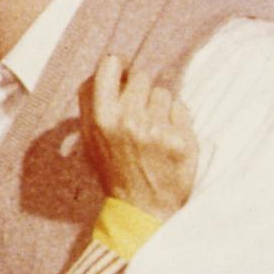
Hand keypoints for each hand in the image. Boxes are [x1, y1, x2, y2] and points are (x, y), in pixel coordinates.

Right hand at [79, 54, 197, 220]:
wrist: (142, 209)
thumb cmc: (114, 169)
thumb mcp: (91, 137)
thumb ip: (91, 101)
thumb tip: (106, 65)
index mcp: (102, 117)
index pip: (110, 65)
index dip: (118, 65)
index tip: (123, 71)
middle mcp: (129, 120)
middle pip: (141, 76)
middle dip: (140, 90)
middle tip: (139, 111)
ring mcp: (157, 130)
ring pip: (163, 92)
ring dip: (159, 106)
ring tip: (153, 129)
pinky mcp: (182, 140)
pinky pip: (181, 108)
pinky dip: (176, 119)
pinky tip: (168, 138)